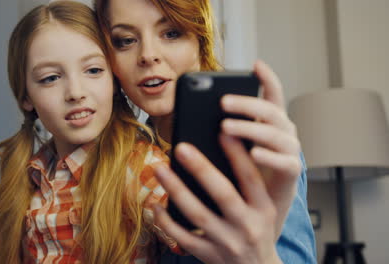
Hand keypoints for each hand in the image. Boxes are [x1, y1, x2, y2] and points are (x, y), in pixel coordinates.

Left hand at [153, 139, 281, 263]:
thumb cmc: (257, 230)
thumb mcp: (262, 208)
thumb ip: (247, 184)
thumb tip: (223, 146)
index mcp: (263, 209)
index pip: (251, 178)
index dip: (238, 155)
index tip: (223, 131)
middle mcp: (246, 225)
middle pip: (222, 194)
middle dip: (201, 169)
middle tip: (181, 147)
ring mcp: (226, 242)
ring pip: (197, 213)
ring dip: (176, 189)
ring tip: (159, 168)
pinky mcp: (208, 255)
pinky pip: (182, 237)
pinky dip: (166, 221)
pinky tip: (155, 204)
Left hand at [220, 60, 301, 234]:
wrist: (260, 207)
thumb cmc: (243, 170)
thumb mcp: (231, 146)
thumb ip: (221, 129)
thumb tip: (192, 112)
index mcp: (269, 122)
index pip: (273, 94)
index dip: (267, 78)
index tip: (256, 64)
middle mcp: (283, 132)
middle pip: (270, 111)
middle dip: (246, 104)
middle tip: (222, 101)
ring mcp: (289, 151)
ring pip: (275, 134)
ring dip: (250, 128)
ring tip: (225, 126)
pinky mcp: (292, 173)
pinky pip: (285, 162)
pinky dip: (269, 156)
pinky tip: (253, 152)